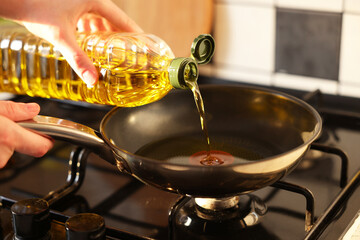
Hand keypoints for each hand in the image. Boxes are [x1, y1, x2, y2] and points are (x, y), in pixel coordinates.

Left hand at [0, 0, 141, 86]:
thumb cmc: (34, 8)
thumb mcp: (61, 37)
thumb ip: (78, 59)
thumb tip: (92, 80)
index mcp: (94, 0)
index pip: (122, 19)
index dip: (135, 33)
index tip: (145, 44)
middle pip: (112, 20)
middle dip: (120, 38)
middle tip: (129, 53)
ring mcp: (79, 1)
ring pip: (99, 20)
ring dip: (105, 36)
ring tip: (111, 53)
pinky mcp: (70, 5)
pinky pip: (87, 19)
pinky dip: (91, 32)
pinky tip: (90, 44)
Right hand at [0, 101, 52, 167]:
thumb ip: (13, 110)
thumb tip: (32, 110)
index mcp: (7, 137)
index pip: (42, 146)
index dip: (48, 140)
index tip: (49, 135)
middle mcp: (1, 155)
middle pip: (22, 147)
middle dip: (17, 137)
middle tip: (7, 126)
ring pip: (6, 152)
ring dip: (3, 142)